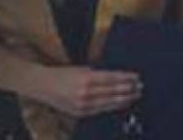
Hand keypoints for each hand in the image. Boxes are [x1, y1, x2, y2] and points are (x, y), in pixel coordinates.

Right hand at [25, 65, 142, 117]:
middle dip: (129, 89)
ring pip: (109, 103)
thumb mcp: (82, 69)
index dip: (127, 78)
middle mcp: (85, 92)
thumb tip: (117, 77)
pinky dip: (113, 106)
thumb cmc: (63, 74)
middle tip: (140, 87)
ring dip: (124, 99)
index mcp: (86, 78)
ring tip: (135, 96)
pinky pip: (101, 110)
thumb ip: (98, 73)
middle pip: (113, 91)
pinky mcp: (80, 113)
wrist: (42, 86)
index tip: (137, 77)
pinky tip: (121, 104)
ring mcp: (83, 105)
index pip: (113, 78)